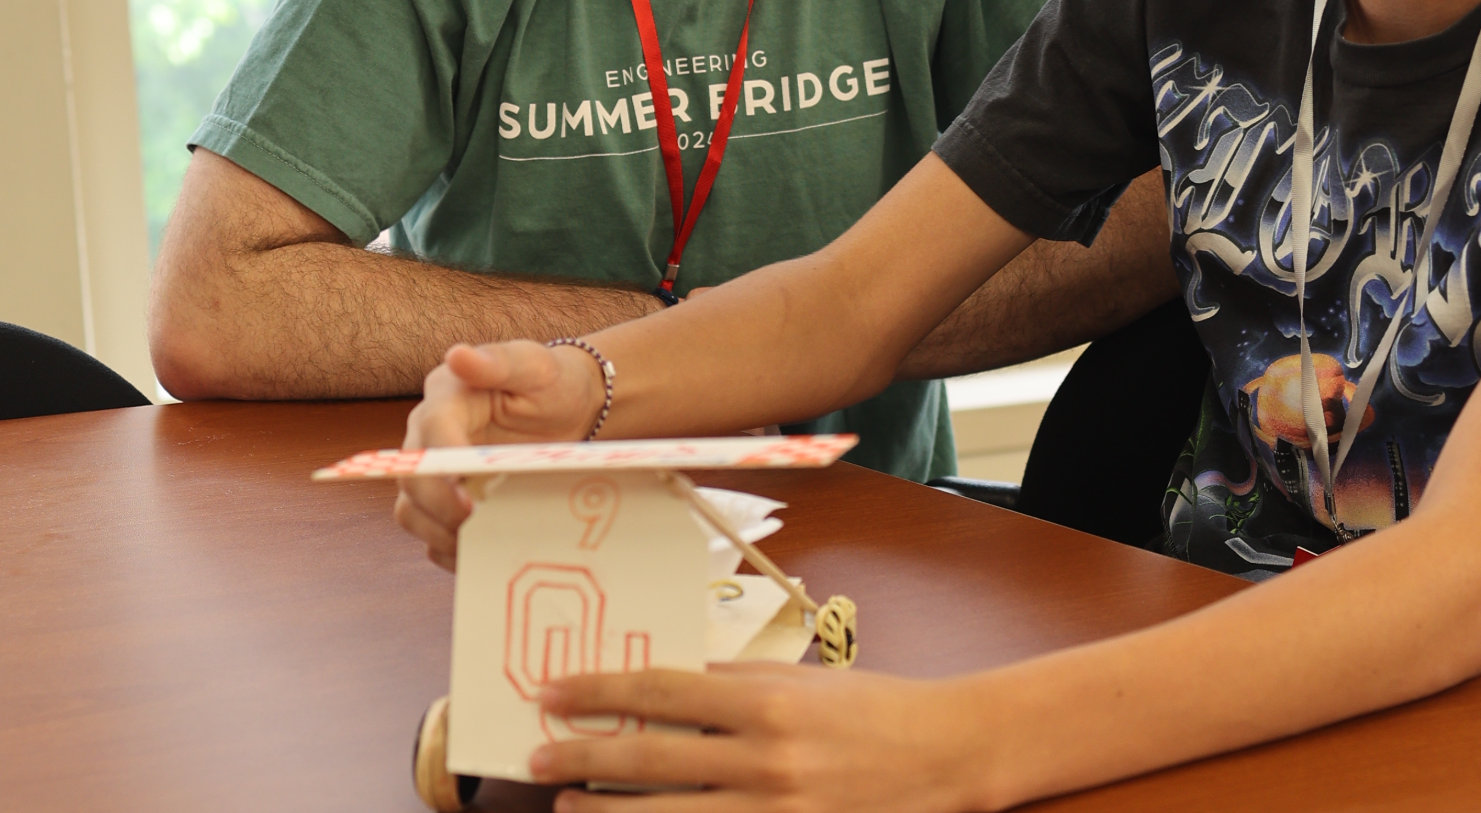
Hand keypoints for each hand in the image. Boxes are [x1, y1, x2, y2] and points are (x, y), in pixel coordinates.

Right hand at [392, 340, 604, 569]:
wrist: (568, 407)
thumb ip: (500, 361)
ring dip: (438, 534)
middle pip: (410, 478)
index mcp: (447, 398)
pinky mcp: (445, 496)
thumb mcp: (536, 365)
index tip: (470, 501)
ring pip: (411, 509)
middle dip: (439, 508)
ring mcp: (433, 469)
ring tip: (479, 547)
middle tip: (477, 529)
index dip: (443, 468)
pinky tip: (478, 554)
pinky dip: (448, 548)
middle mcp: (428, 434)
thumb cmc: (551, 382)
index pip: (431, 432)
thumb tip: (457, 356)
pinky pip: (430, 530)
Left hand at [528, 663, 989, 812]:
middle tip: (533, 757)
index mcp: (766, 702)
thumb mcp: (802, 679)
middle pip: (649, 759)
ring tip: (567, 807)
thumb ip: (735, 682)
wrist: (947, 756)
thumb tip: (666, 687)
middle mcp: (765, 759)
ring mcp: (775, 812)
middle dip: (581, 758)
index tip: (551, 691)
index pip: (662, 692)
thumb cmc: (874, 710)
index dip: (599, 691)